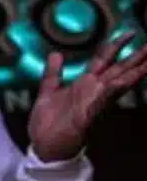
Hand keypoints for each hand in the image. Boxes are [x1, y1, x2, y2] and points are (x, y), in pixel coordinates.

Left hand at [29, 31, 146, 161]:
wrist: (43, 147)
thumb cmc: (46, 124)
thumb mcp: (47, 93)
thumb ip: (53, 73)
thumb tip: (55, 54)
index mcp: (83, 83)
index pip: (105, 60)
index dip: (117, 46)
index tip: (129, 33)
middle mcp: (93, 91)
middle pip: (119, 69)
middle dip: (136, 57)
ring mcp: (93, 102)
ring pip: (118, 83)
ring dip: (134, 71)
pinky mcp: (88, 115)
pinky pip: (102, 101)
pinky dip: (112, 91)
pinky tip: (121, 82)